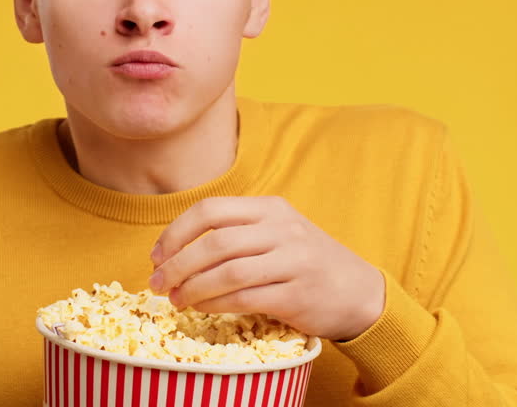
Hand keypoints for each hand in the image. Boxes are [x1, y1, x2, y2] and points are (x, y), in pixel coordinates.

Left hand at [148, 196, 385, 341]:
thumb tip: (175, 250)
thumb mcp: (278, 232)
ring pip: (227, 272)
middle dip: (177, 265)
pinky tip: (202, 308)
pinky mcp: (298, 294)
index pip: (210, 210)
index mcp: (271, 207)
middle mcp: (282, 229)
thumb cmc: (306, 262)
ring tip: (177, 299)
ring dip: (193, 288)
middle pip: (215, 243)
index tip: (157, 255)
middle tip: (157, 284)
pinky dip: (216, 304)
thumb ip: (236, 233)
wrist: (359, 292)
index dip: (176, 233)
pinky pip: (245, 298)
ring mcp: (293, 261)